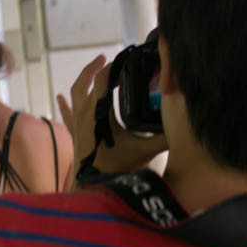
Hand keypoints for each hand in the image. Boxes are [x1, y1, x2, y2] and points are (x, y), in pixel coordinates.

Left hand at [57, 55, 167, 176]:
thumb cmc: (118, 169)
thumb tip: (186, 123)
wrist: (95, 188)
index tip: (126, 58)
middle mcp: (84, 114)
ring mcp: (77, 124)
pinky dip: (65, 104)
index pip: (103, 80)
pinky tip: (60, 96)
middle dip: (95, 68)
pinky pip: (67, 114)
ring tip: (94, 70)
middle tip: (106, 59)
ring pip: (75, 95)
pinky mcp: (75, 134)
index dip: (114, 66)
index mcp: (98, 112)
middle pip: (85, 82)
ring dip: (84, 80)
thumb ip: (166, 136)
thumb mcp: (146, 150)